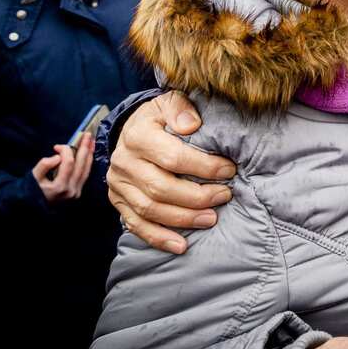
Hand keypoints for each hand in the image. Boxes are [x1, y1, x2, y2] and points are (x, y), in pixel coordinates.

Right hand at [32, 133, 94, 203]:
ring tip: (92, 142)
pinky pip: (85, 175)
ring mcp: (76, 193)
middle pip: (81, 166)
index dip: (65, 151)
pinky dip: (87, 163)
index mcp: (59, 187)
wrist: (32, 207)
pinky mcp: (78, 193)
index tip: (57, 146)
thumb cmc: (31, 190)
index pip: (68, 163)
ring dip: (89, 155)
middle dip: (85, 148)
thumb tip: (58, 157)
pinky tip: (89, 154)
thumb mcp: (33, 177)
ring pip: (86, 170)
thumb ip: (44, 166)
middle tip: (87, 135)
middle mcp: (71, 191)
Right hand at [107, 91, 235, 253]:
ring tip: (211, 218)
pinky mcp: (118, 201)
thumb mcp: (170, 102)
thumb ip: (181, 108)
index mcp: (138, 135)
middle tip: (225, 196)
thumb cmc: (161, 117)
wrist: (132, 129)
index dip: (204, 167)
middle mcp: (124, 162)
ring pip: (150, 209)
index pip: (173, 157)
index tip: (230, 170)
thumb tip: (191, 124)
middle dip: (198, 196)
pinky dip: (158, 238)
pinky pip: (136, 225)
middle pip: (161, 188)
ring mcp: (119, 184)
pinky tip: (181, 246)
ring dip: (183, 219)